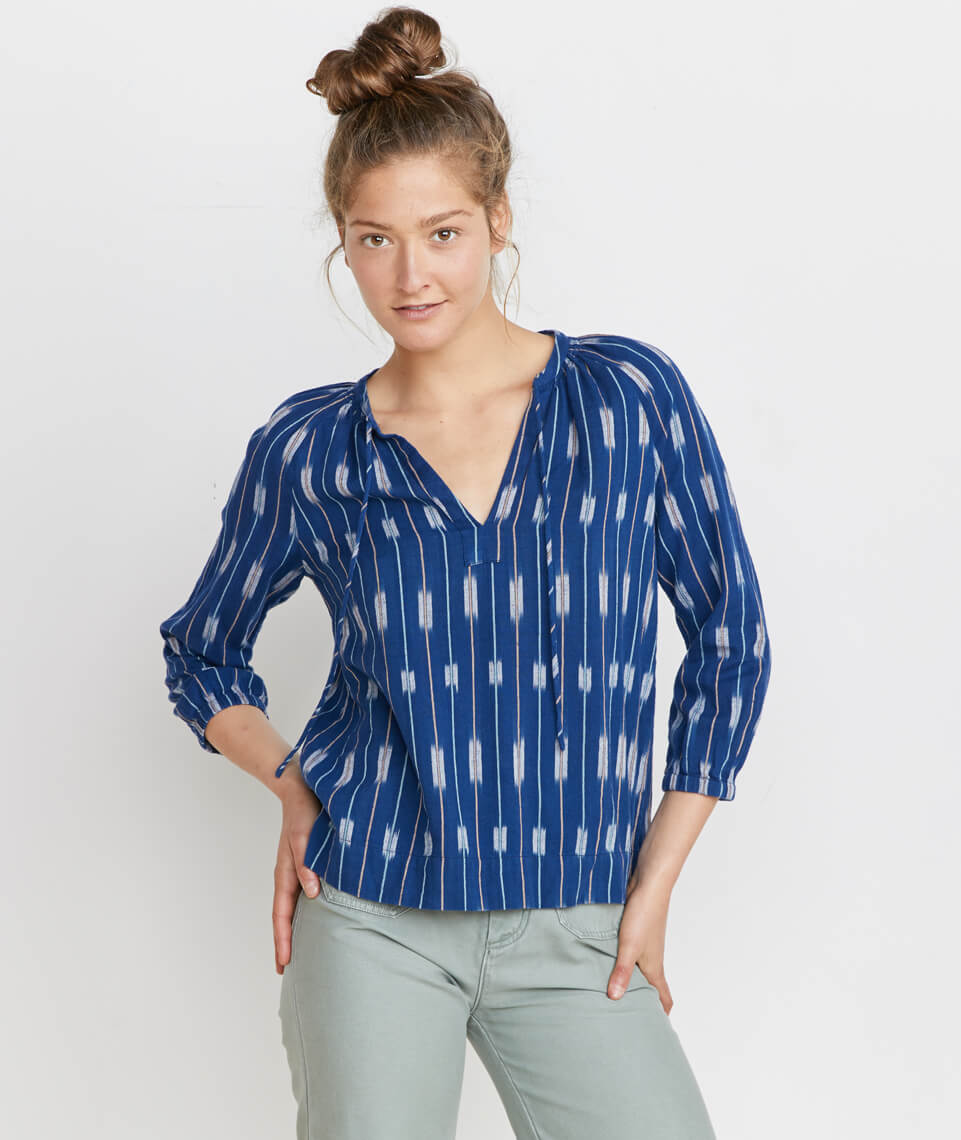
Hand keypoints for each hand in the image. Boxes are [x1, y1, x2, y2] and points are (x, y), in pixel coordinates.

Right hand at [273, 776, 322, 974]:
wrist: (302, 789)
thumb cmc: (304, 812)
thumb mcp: (305, 837)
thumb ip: (307, 864)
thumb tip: (313, 894)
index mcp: (285, 874)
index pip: (282, 915)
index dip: (283, 940)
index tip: (284, 964)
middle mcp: (289, 876)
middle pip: (284, 917)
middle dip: (284, 943)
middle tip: (286, 971)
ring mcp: (297, 871)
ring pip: (294, 908)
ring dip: (294, 929)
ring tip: (301, 951)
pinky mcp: (307, 863)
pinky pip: (304, 894)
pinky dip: (306, 912)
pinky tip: (316, 917)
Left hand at [606, 878, 673, 1014]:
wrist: (648, 883)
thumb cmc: (644, 915)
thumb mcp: (629, 947)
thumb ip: (621, 972)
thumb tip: (615, 998)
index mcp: (654, 968)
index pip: (664, 998)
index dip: (662, 1014)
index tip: (656, 1031)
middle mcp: (651, 959)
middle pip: (652, 987)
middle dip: (644, 1002)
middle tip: (629, 1017)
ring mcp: (644, 945)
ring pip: (639, 969)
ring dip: (631, 981)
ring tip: (613, 993)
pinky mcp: (634, 931)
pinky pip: (629, 953)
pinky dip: (621, 962)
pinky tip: (604, 961)